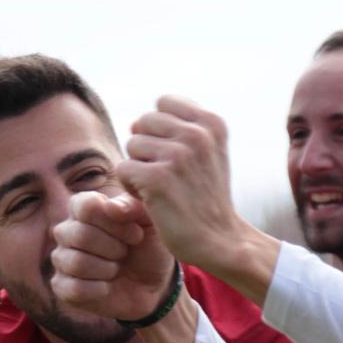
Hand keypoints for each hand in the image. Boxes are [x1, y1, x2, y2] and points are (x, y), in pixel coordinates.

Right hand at [52, 191, 171, 320]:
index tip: (136, 234)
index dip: (114, 222)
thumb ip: (135, 208)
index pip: (84, 205)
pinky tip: (107, 287)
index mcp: (84, 209)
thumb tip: (112, 207)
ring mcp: (62, 259)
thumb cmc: (147, 250)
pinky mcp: (62, 287)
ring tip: (116, 269)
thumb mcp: (150, 225)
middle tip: (125, 253)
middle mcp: (67, 231)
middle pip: (79, 234)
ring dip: (107, 269)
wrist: (149, 287)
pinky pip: (74, 288)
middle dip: (113, 248)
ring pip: (76, 263)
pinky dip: (99, 290)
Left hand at [119, 97, 243, 266]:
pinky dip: (130, 186)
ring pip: (132, 145)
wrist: (219, 239)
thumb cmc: (206, 196)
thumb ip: (185, 127)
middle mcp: (196, 134)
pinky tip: (149, 199)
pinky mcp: (158, 179)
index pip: (163, 102)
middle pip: (143, 122)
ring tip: (159, 187)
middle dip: (146, 147)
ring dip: (138, 167)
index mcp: (211, 122)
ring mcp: (177, 155)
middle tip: (163, 173)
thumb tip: (140, 119)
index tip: (171, 153)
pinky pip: (123, 168)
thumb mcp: (209, 152)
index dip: (158, 128)